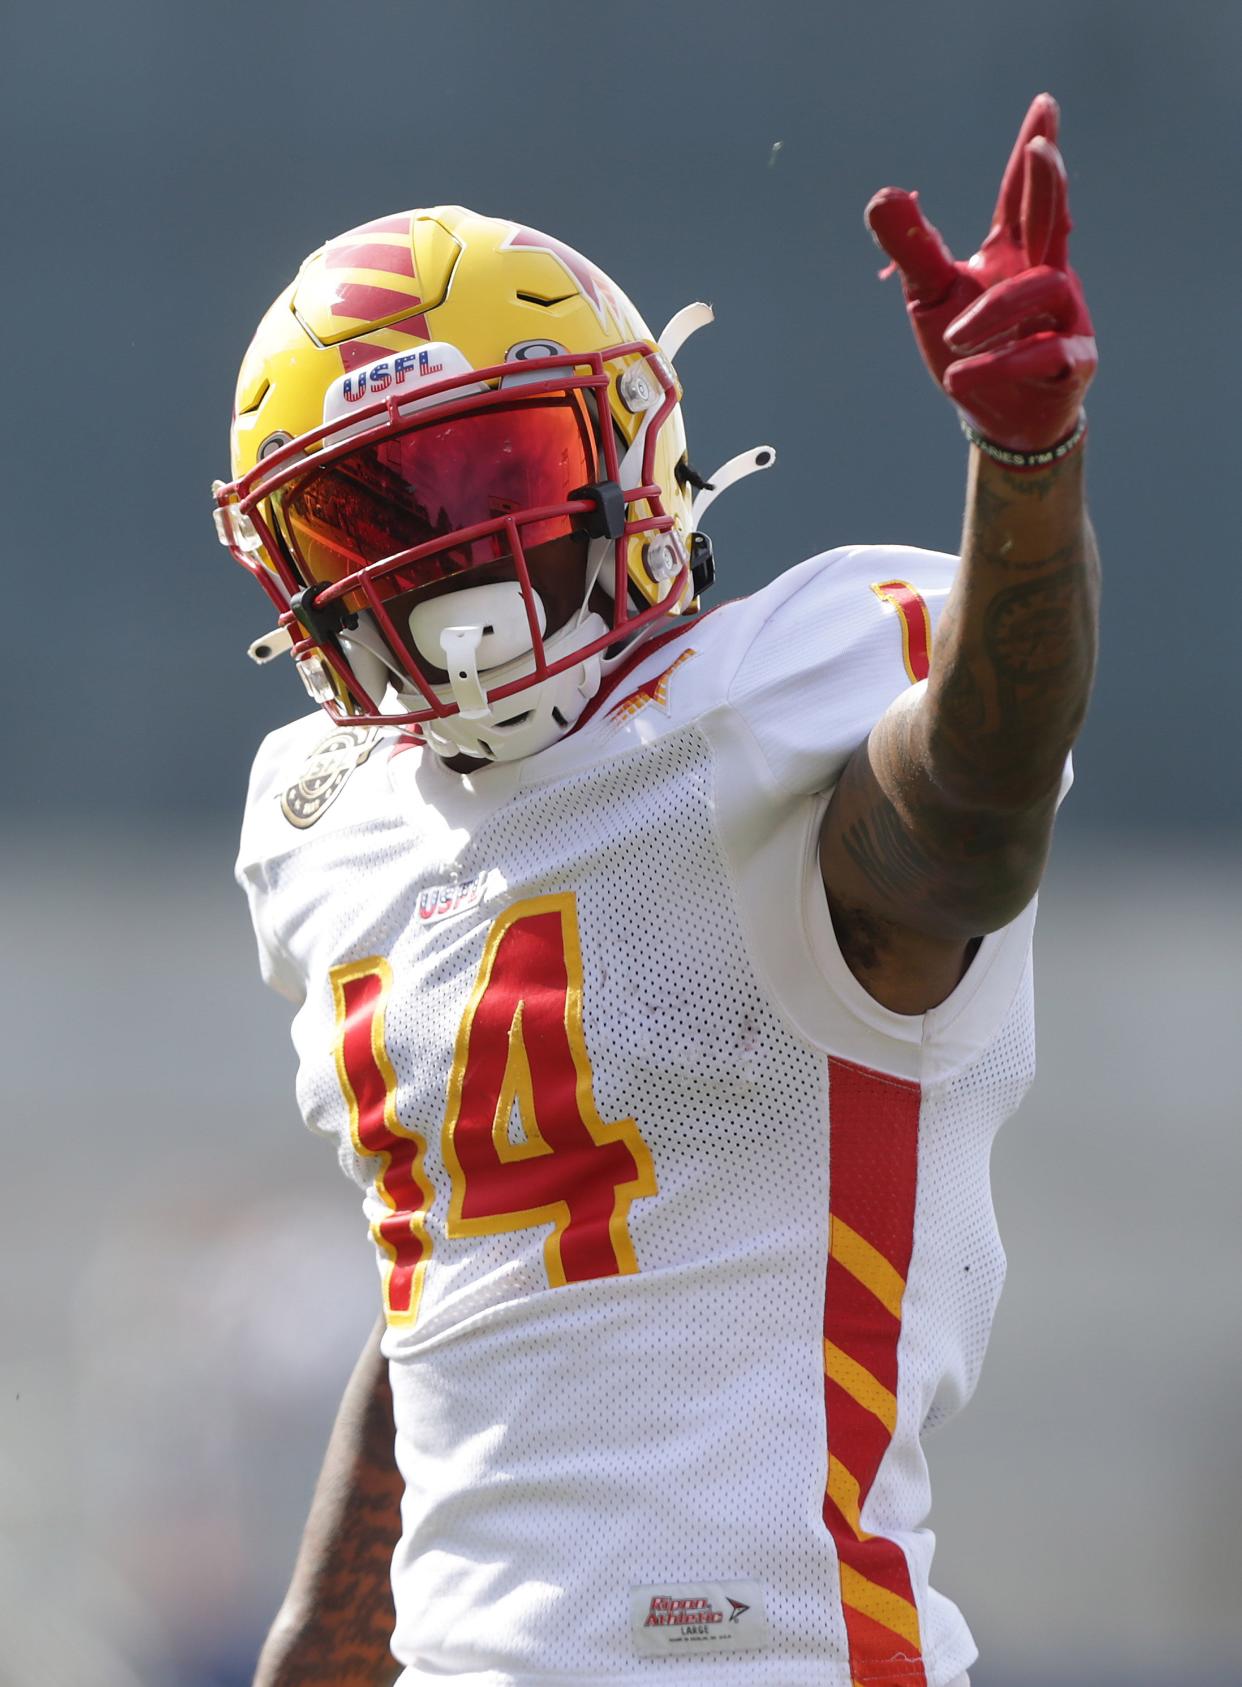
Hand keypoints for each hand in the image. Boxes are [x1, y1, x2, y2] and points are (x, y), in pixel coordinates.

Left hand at [865, 94, 1095, 452]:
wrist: (999, 419)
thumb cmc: (970, 348)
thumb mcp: (931, 295)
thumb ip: (913, 247)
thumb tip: (882, 194)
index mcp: (1013, 253)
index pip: (1019, 194)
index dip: (1032, 150)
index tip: (1044, 103)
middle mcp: (1045, 274)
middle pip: (1050, 218)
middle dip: (1047, 184)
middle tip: (1041, 149)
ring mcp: (1065, 316)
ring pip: (1040, 290)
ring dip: (993, 313)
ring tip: (952, 339)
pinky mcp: (1072, 361)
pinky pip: (1046, 353)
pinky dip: (1003, 364)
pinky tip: (962, 378)